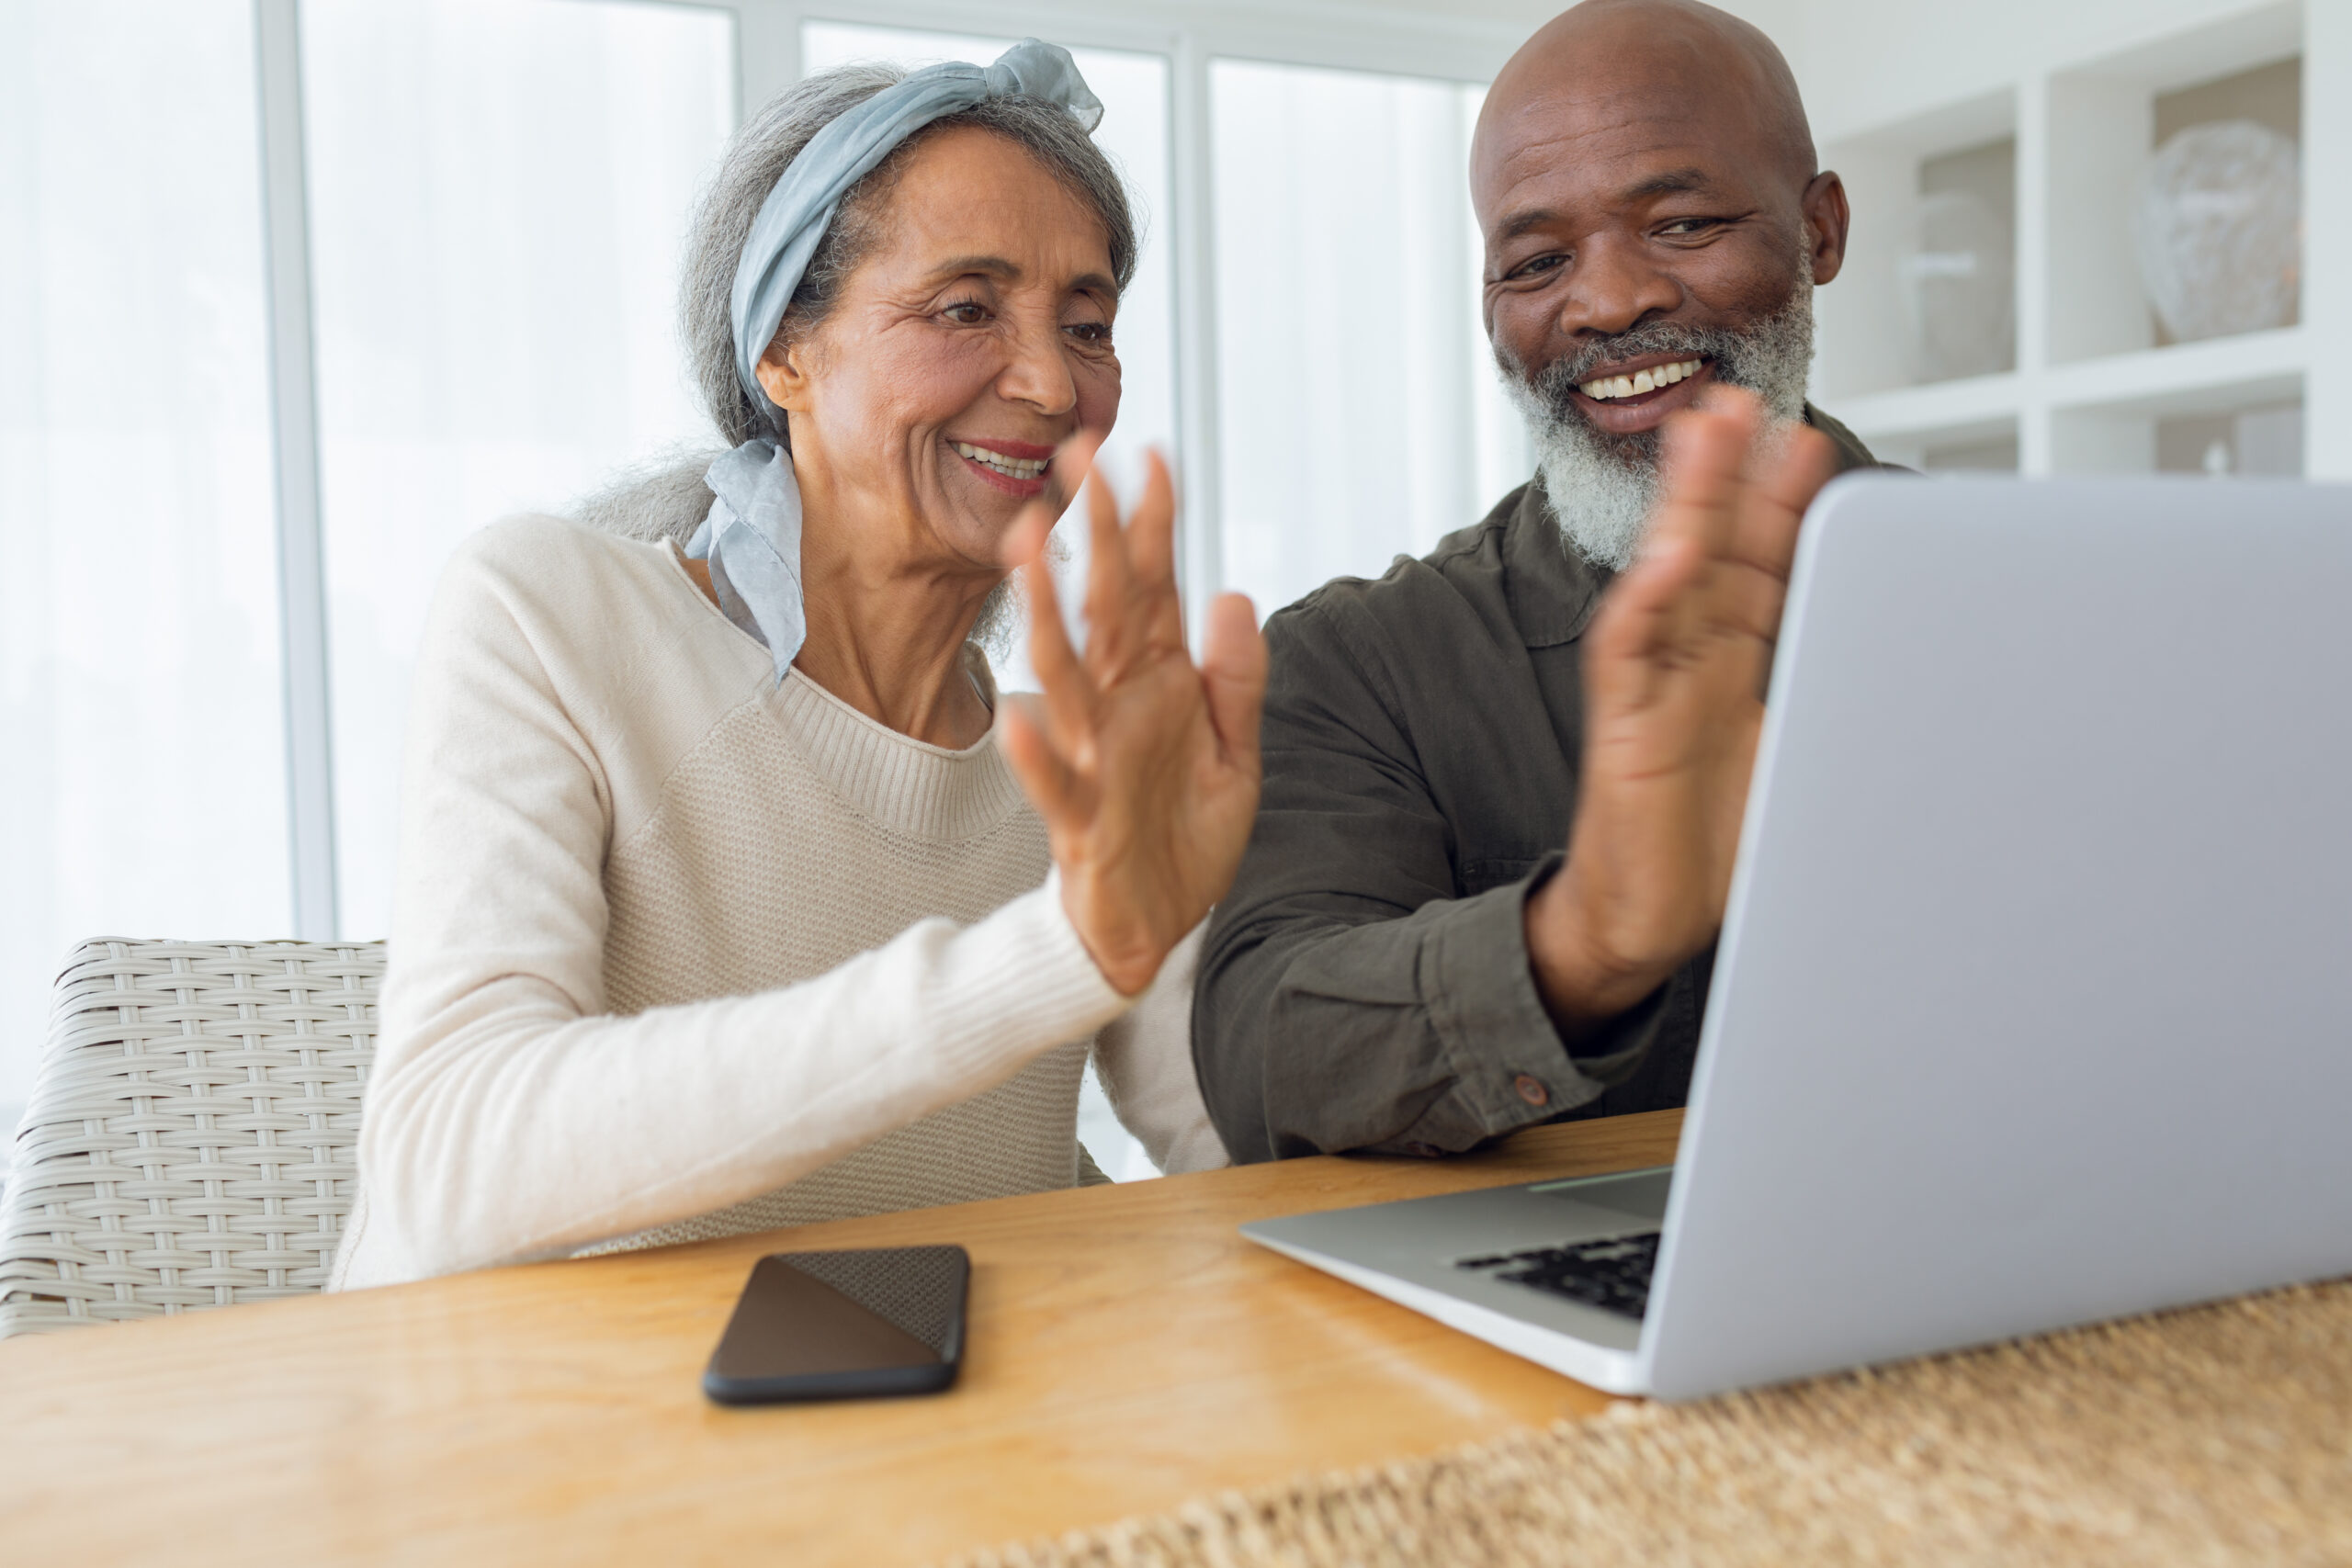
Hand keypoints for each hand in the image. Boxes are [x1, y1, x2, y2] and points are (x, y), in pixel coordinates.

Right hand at [998, 441, 1266, 995]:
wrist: (1157, 927)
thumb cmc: (1185, 836)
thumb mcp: (1236, 754)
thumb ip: (1236, 678)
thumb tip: (1234, 591)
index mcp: (1160, 683)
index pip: (1155, 586)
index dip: (1153, 522)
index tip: (1149, 451)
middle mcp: (1121, 706)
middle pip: (1105, 606)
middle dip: (1093, 531)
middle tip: (1079, 455)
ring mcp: (1095, 757)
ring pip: (1065, 674)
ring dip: (1044, 610)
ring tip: (1027, 544)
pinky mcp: (1081, 820)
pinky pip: (1055, 784)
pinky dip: (1037, 756)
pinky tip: (1020, 720)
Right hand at [1526, 388, 1837, 1036]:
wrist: (1640, 926)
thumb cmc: (1704, 857)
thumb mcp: (1795, 775)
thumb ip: (1834, 723)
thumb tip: (1918, 693)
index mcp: (1731, 675)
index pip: (1762, 574)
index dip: (1784, 511)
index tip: (1807, 449)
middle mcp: (1690, 669)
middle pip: (1716, 553)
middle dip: (1733, 477)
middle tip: (1750, 404)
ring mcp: (1653, 692)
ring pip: (1670, 580)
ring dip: (1688, 505)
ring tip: (1704, 434)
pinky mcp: (1624, 731)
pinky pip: (1629, 656)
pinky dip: (1646, 604)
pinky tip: (1668, 557)